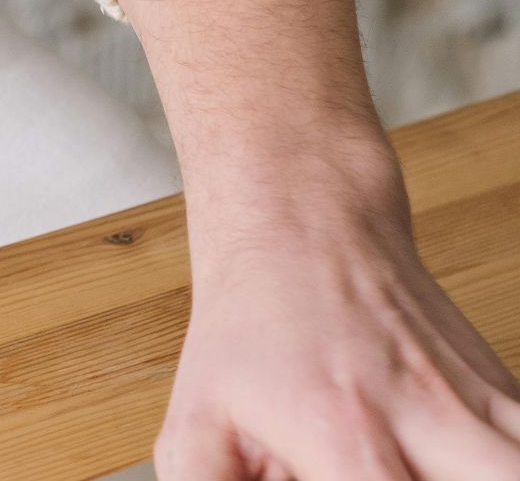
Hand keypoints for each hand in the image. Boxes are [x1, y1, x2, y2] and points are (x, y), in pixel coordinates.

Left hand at [156, 149, 519, 479]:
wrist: (309, 232)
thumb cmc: (250, 334)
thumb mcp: (199, 426)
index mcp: (347, 435)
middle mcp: (432, 422)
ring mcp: (485, 409)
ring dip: (492, 477)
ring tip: (434, 472)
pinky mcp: (510, 398)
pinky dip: (502, 462)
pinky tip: (459, 462)